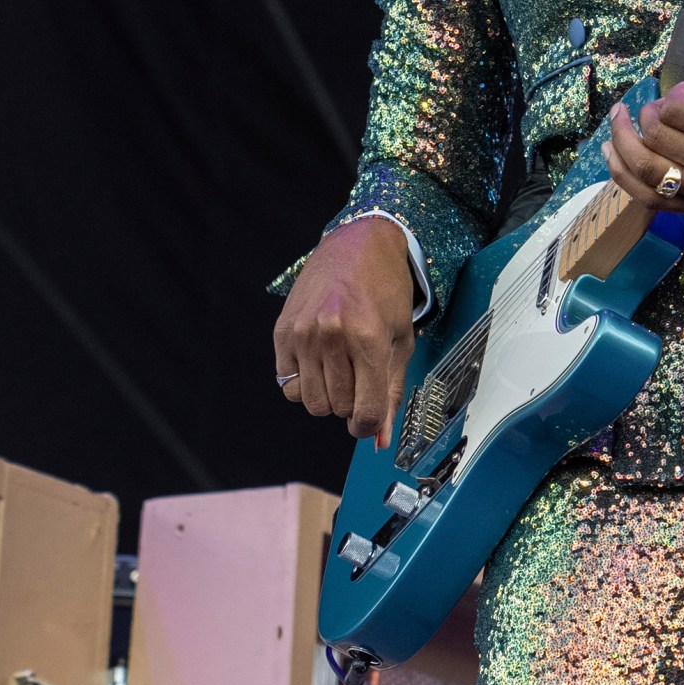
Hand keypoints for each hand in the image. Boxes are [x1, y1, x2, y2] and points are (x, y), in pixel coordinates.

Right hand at [273, 215, 415, 443]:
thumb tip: (381, 440)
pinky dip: (305, 380)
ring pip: (311, 402)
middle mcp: (331, 336)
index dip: (370, 426)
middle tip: (362, 376)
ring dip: (328, 395)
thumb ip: (391, 392)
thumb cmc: (386, 291)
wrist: (357, 245)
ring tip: (342, 368)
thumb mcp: (401, 340)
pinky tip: (321, 357)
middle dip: (352, 403)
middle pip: (337, 409)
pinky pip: (288, 382)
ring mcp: (302, 334)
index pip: (365, 411)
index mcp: (367, 339)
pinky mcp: (282, 332)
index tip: (370, 421)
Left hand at [604, 69, 683, 234]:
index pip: (681, 113)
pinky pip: (652, 201)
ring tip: (616, 122)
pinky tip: (613, 159)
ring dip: (621, 144)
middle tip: (652, 105)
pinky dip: (625, 179)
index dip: (673, 96)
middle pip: (658, 139)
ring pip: (645, 173)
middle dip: (646, 115)